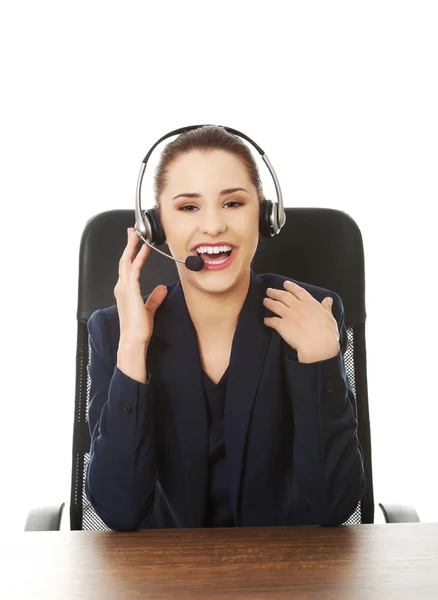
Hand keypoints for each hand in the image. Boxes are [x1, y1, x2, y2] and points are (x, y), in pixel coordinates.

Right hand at [114, 227, 167, 345]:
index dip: (132, 254)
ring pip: (127, 261)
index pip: (128, 268)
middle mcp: (122, 287)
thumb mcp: (149, 310)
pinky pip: (134, 269)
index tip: (137, 244)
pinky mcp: (130, 290)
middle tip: (133, 231)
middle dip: (129, 245)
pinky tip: (144, 249)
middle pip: (124, 260)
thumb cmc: (139, 328)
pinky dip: (138, 257)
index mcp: (126, 291)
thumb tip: (162, 289)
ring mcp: (124, 288)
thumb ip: (155, 298)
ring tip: (137, 234)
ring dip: (132, 246)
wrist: (134, 339)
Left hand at [263, 280, 339, 362]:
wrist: (318, 345)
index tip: (285, 284)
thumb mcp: (330, 317)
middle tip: (270, 290)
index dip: (291, 287)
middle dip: (276, 292)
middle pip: (284, 296)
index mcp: (310, 303)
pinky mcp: (282, 326)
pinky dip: (268, 320)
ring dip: (269, 303)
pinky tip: (266, 320)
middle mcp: (298, 307)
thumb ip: (326, 307)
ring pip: (276, 306)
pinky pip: (272, 321)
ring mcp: (288, 315)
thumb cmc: (327, 333)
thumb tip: (328, 300)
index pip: (298, 291)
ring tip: (265, 301)